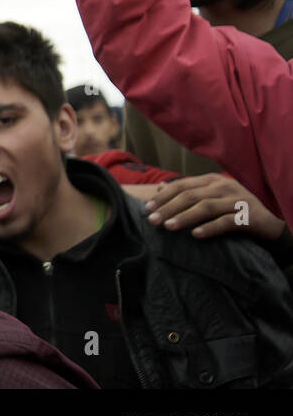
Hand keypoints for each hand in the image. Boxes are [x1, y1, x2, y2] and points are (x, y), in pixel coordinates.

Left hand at [145, 173, 285, 241]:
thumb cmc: (233, 209)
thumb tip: (160, 186)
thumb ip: (188, 191)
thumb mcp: (210, 197)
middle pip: (190, 196)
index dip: (163, 196)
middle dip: (168, 208)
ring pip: (206, 207)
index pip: (182, 185)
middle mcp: (224, 186)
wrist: (268, 223)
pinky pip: (226, 222)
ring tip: (168, 227)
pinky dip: (210, 228)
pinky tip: (196, 235)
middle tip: (152, 221)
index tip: (147, 209)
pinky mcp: (249, 216)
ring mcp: (237, 200)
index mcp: (212, 180)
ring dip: (185, 217)